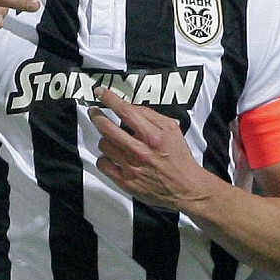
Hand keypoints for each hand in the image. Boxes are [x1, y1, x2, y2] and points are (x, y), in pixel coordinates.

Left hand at [89, 87, 209, 210]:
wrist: (185, 188)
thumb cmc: (179, 157)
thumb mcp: (172, 129)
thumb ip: (150, 115)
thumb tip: (130, 107)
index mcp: (152, 136)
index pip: (125, 112)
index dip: (109, 99)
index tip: (100, 92)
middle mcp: (139, 151)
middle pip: (107, 128)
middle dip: (97, 116)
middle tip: (94, 112)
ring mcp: (130, 167)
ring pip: (103, 145)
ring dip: (104, 139)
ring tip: (111, 139)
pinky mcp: (125, 182)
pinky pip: (102, 164)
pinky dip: (104, 158)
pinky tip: (111, 156)